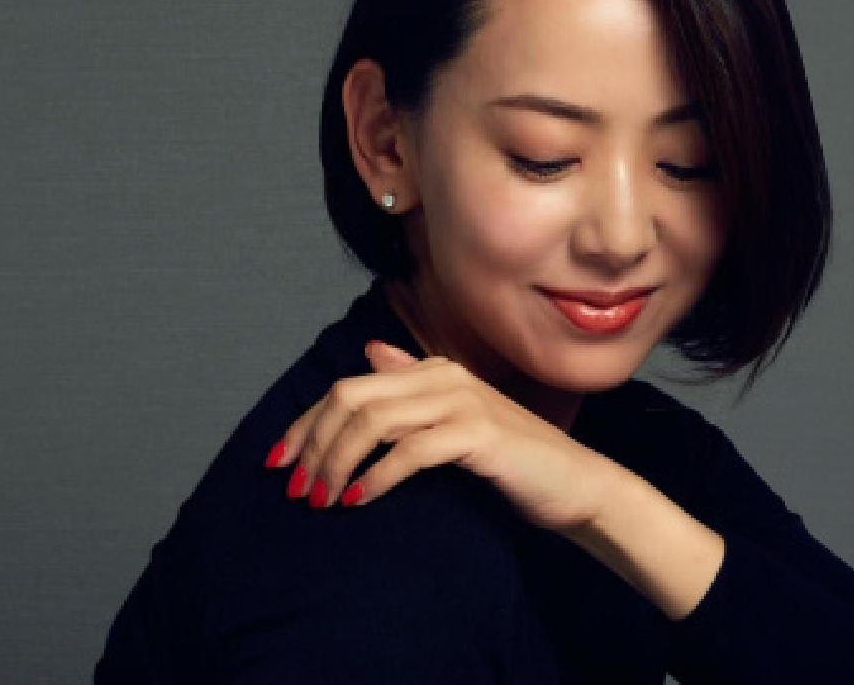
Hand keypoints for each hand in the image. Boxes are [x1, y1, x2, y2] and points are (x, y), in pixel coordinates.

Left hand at [264, 339, 612, 534]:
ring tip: (321, 499)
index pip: (347, 388)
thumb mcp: (453, 421)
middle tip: (295, 488)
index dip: (306, 424)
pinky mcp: (478, 435)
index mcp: (432, 370)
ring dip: (337, 463)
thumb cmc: (510, 461)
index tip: (278, 462)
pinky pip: (410, 451)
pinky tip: (359, 501)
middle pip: (350, 398)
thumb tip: (369, 353)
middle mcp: (443, 376)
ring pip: (373, 421)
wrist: (576, 485)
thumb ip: (411, 389)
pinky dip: (377, 477)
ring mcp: (461, 402)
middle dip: (312, 443)